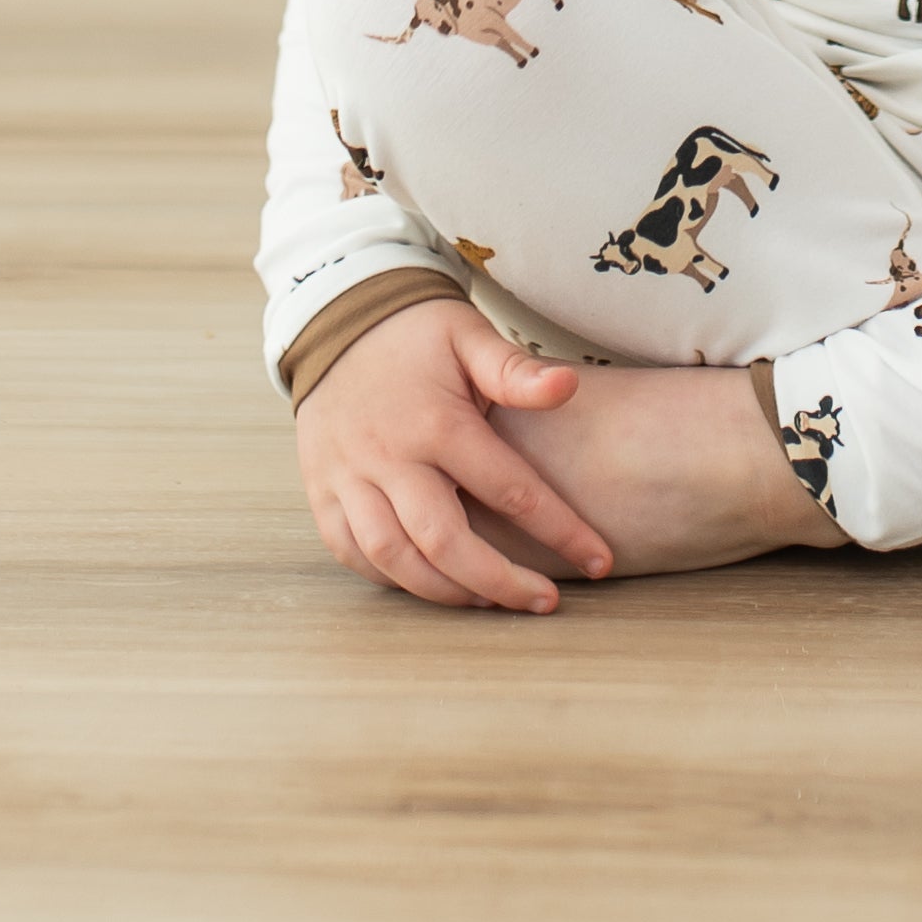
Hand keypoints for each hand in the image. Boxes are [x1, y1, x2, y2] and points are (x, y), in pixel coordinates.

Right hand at [293, 293, 615, 612]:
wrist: (340, 320)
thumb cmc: (419, 333)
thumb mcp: (471, 336)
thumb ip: (516, 370)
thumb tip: (568, 387)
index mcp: (437, 423)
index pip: (509, 491)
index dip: (559, 530)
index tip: (599, 559)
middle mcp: (388, 458)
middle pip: (445, 543)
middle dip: (501, 582)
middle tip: (545, 602)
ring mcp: (348, 480)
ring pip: (395, 559)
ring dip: (446, 592)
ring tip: (492, 601)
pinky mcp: (322, 492)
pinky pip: (353, 553)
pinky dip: (392, 578)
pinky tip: (431, 584)